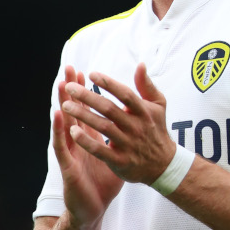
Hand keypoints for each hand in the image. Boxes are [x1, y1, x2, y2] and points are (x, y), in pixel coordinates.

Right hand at [52, 65, 123, 227]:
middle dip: (71, 91)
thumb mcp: (117, 155)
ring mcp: (71, 152)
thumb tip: (133, 121)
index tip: (86, 71)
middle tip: (69, 69)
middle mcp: (79, 141)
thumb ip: (123, 137)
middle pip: (73, 111)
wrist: (95, 209)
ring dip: (62, 104)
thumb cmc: (105, 182)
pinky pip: (63, 146)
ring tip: (61, 86)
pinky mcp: (67, 166)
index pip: (87, 109)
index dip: (86, 92)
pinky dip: (60, 131)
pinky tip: (59, 117)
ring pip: (64, 125)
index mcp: (91, 138)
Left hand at [62, 63, 176, 184]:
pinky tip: (72, 131)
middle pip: (109, 109)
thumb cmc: (156, 129)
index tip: (91, 74)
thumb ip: (147, 85)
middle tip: (70, 87)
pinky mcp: (120, 161)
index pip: (125, 94)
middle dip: (87, 97)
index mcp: (144, 111)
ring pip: (103, 127)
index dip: (108, 84)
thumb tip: (140, 64)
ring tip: (66, 105)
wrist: (164, 165)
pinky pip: (101, 150)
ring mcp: (128, 144)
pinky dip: (86, 141)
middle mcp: (136, 127)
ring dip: (83, 115)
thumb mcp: (158, 106)